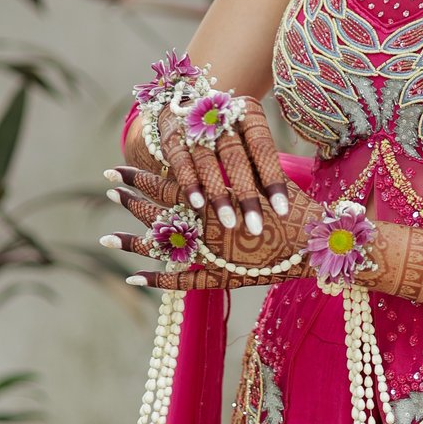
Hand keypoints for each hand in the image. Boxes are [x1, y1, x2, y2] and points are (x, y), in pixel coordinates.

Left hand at [102, 163, 315, 290]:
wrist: (316, 242)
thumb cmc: (293, 205)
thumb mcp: (262, 175)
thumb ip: (233, 166)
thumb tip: (210, 143)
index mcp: (213, 198)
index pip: (166, 184)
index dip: (139, 177)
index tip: (115, 170)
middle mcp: (205, 225)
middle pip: (158, 211)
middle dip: (130, 200)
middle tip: (107, 190)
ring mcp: (210, 254)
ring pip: (162, 246)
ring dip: (131, 242)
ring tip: (105, 236)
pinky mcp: (219, 277)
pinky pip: (182, 280)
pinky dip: (157, 279)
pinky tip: (133, 277)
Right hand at [140, 92, 289, 238]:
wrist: (187, 103)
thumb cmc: (229, 132)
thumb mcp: (248, 139)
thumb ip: (259, 167)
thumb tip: (279, 206)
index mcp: (248, 114)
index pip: (263, 148)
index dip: (273, 180)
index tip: (282, 212)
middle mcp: (221, 118)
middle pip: (236, 158)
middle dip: (246, 195)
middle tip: (255, 228)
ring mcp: (194, 127)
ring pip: (207, 162)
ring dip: (219, 195)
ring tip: (230, 223)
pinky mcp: (173, 138)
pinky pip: (181, 162)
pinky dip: (190, 184)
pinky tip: (199, 205)